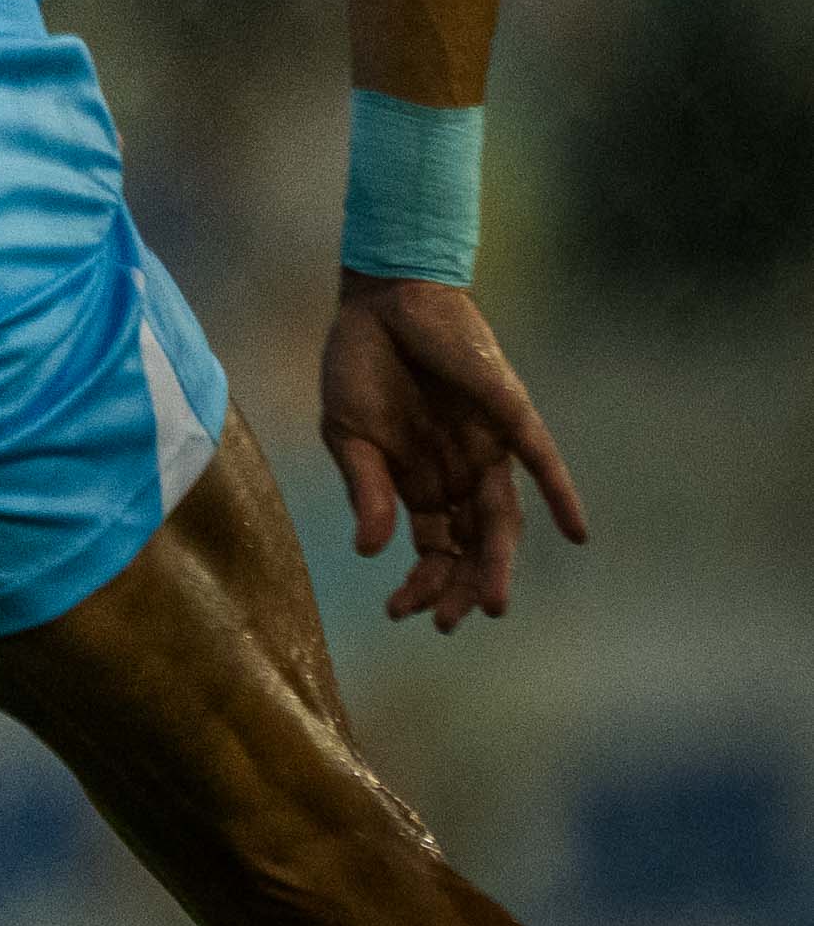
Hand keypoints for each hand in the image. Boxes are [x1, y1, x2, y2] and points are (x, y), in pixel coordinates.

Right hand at [318, 272, 589, 627]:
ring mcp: (488, 449)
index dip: (421, 583)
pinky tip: (577, 534)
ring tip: (491, 603)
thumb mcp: (348, 436)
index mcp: (419, 485)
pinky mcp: (508, 417)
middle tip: (446, 622)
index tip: (400, 612)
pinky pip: (541, 462)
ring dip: (498, 561)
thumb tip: (372, 551)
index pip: (430, 549)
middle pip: (470, 544)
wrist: (383, 302)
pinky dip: (561, 496)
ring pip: (502, 518)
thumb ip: (367, 491)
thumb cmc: (359, 367)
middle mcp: (459, 475)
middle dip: (459, 586)